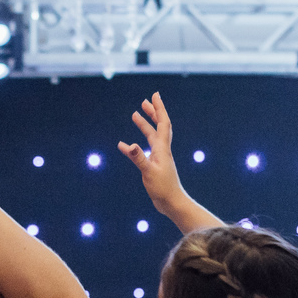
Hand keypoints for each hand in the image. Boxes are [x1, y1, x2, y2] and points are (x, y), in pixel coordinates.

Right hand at [116, 92, 185, 215]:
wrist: (172, 202)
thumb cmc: (163, 188)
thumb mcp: (148, 172)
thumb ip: (138, 158)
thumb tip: (129, 145)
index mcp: (162, 149)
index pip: (162, 123)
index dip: (159, 108)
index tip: (154, 95)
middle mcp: (162, 150)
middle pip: (158, 126)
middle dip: (153, 112)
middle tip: (144, 101)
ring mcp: (159, 157)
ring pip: (152, 136)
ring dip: (145, 125)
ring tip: (135, 115)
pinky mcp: (155, 165)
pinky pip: (145, 149)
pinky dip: (136, 144)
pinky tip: (125, 146)